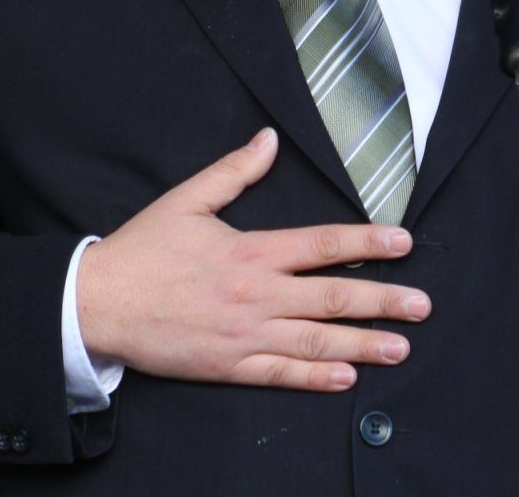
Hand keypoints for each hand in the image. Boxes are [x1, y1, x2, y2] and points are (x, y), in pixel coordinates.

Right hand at [76, 128, 429, 389]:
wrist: (95, 305)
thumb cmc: (141, 251)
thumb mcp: (187, 200)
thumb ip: (233, 171)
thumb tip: (267, 139)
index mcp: (250, 251)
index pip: (322, 245)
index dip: (367, 245)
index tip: (403, 244)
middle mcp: (255, 294)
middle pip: (331, 298)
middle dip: (383, 302)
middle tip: (423, 306)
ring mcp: (243, 335)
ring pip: (314, 341)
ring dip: (363, 345)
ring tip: (402, 348)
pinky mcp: (226, 366)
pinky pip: (279, 374)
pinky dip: (315, 378)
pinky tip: (346, 379)